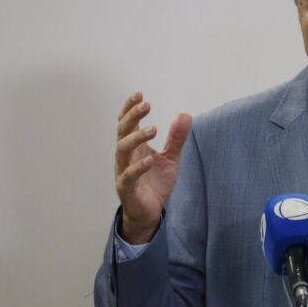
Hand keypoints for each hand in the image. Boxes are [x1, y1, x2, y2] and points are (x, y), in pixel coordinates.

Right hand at [114, 91, 191, 243]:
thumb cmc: (156, 182)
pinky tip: (150, 159)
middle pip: (122, 131)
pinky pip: (128, 176)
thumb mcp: (171, 157)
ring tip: (154, 129)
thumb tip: (185, 114)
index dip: (130, 108)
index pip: (127, 123)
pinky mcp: (126, 189)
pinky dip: (138, 167)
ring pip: (122, 150)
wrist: (150, 212)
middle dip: (132, 116)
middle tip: (146, 105)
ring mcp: (123, 171)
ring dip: (136, 137)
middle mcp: (125, 156)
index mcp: (134, 147)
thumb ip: (177, 138)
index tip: (140, 94)